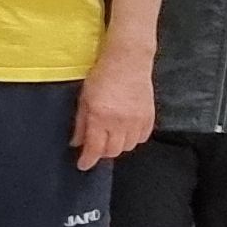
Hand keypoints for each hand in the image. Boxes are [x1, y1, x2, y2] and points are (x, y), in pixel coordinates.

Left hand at [73, 49, 154, 170]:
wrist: (128, 61)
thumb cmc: (101, 76)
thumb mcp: (84, 99)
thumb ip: (81, 123)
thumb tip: (76, 143)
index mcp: (101, 117)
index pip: (95, 148)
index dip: (88, 160)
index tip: (82, 165)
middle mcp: (121, 122)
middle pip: (113, 151)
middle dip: (101, 152)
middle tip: (95, 147)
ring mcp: (137, 121)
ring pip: (128, 147)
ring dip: (117, 146)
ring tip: (109, 137)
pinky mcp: (149, 117)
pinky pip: (141, 138)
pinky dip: (132, 139)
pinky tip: (124, 131)